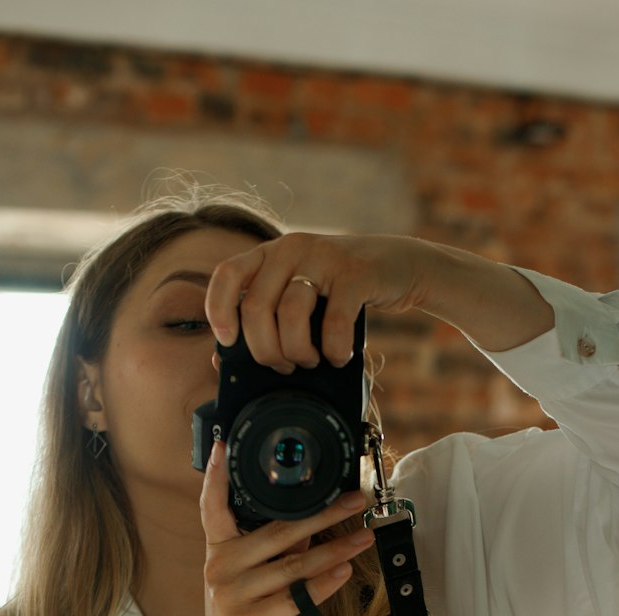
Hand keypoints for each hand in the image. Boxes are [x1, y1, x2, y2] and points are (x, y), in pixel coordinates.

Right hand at [193, 439, 375, 615]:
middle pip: (275, 531)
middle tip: (353, 499)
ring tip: (363, 538)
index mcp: (216, 555)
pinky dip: (322, 585)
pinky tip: (344, 572)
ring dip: (334, 550)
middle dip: (321, 514)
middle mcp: (219, 569)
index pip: (212, 506)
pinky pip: (294, 598)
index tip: (225, 444)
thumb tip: (310, 527)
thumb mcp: (252, 587)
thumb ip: (275, 555)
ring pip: (292, 564)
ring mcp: (232, 596)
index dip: (216, 474)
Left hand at [204, 232, 438, 374]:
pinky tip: (339, 356)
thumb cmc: (342, 291)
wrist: (399, 266)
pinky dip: (334, 350)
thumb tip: (222, 360)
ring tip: (312, 361)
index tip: (228, 342)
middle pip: (256, 307)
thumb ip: (268, 319)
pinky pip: (334, 322)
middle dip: (265, 350)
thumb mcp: (302, 297)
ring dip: (298, 352)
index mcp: (270, 254)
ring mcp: (323, 257)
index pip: (227, 275)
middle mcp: (291, 248)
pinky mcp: (355, 273)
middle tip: (284, 365)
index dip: (219, 311)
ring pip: (291, 315)